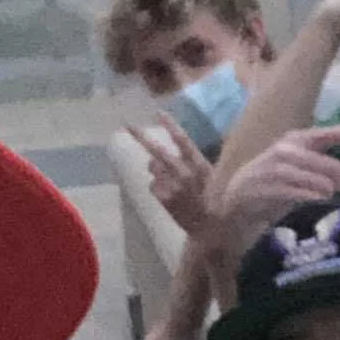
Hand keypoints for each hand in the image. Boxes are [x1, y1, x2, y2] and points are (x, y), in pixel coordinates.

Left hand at [135, 117, 216, 238]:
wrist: (210, 227)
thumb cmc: (212, 198)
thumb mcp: (209, 175)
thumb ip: (190, 161)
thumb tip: (166, 153)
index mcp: (199, 164)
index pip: (183, 140)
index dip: (170, 125)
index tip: (158, 112)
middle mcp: (184, 173)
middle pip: (158, 152)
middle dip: (141, 138)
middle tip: (127, 126)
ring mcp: (173, 187)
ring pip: (153, 169)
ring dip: (157, 171)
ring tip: (172, 183)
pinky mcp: (164, 199)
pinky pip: (152, 186)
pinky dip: (158, 188)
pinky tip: (170, 195)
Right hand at [210, 126, 339, 250]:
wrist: (236, 201)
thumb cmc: (275, 186)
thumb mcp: (304, 177)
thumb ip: (332, 177)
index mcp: (298, 140)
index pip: (333, 134)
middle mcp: (287, 149)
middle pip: (329, 164)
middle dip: (338, 180)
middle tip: (338, 191)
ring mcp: (276, 167)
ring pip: (316, 180)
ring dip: (325, 192)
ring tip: (323, 199)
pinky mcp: (267, 185)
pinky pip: (299, 193)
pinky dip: (310, 199)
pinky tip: (315, 203)